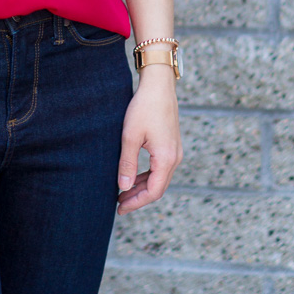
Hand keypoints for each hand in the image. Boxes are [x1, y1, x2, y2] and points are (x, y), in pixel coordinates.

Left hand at [116, 66, 181, 214]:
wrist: (159, 85)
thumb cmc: (144, 108)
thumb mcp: (130, 136)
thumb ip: (127, 163)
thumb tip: (123, 188)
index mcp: (166, 159)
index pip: (153, 192)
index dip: (137, 203)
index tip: (120, 208)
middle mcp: (174, 158)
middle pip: (158, 188)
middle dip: (138, 198)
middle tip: (119, 204)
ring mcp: (175, 151)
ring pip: (159, 178)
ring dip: (142, 187)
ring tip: (123, 192)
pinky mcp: (172, 145)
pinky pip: (161, 168)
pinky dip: (147, 176)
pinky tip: (134, 176)